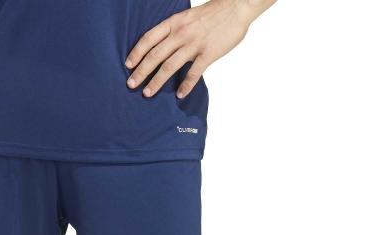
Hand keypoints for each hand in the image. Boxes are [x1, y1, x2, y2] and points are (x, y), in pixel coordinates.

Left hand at [126, 0, 252, 97]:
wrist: (237, 6)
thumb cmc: (211, 13)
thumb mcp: (187, 17)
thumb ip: (173, 31)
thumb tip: (159, 47)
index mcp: (174, 22)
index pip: (149, 38)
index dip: (137, 52)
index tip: (128, 65)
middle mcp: (181, 33)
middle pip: (155, 55)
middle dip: (141, 72)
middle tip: (131, 85)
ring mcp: (194, 44)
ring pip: (169, 66)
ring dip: (156, 82)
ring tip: (147, 94)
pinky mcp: (208, 54)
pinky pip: (194, 73)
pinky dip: (186, 85)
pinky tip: (179, 95)